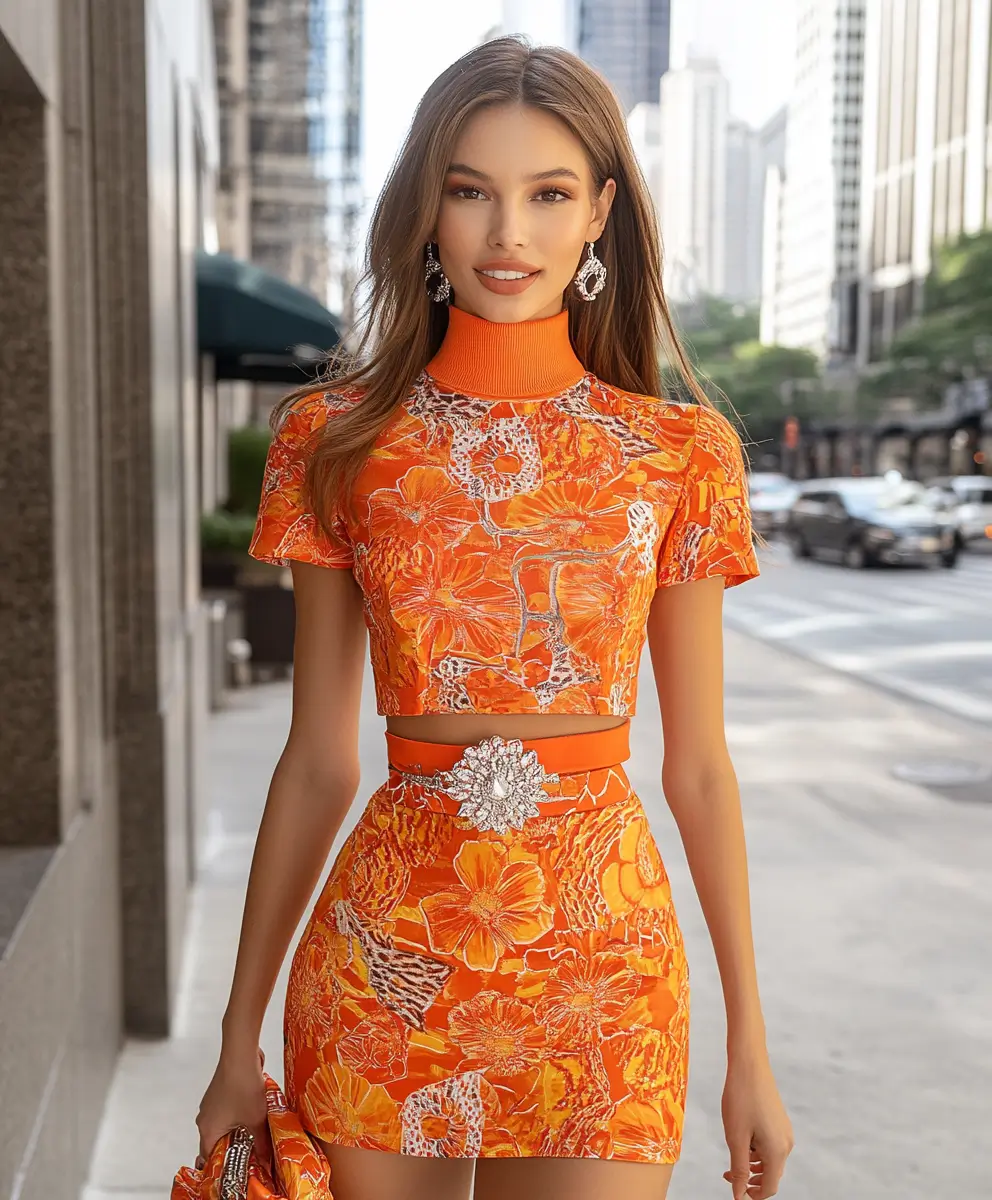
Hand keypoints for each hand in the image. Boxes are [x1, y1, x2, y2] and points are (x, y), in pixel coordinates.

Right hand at [195, 1046, 268, 1169]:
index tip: (236, 1167)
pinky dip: (235, 1115)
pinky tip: (252, 1111)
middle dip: (233, 1146)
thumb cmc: (244, 1087)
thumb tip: (265, 1159)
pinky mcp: (217, 1093)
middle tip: (249, 1150)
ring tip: (253, 1130)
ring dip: (236, 1128)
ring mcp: (209, 1104)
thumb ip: (261, 1142)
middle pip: (215, 1141)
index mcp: (207, 1130)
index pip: (209, 1157)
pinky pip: (224, 1111)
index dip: (222, 1164)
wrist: (240, 1055)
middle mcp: (204, 1118)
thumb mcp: (256, 1119)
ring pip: (221, 1125)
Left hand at [721, 1051, 793, 1197]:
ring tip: (732, 1154)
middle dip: (751, 1179)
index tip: (734, 1192)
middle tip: (727, 1174)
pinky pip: (770, 1145)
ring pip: (770, 1159)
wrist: (749, 1064)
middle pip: (771, 1174)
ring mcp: (784, 1131)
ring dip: (752, 1164)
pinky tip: (742, 1138)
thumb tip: (739, 1194)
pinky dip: (756, 1149)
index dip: (752, 1194)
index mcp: (777, 1151)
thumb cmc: (741, 1098)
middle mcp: (786, 1143)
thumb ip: (739, 1169)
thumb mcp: (735, 1137)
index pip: (769, 1187)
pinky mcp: (780, 1121)